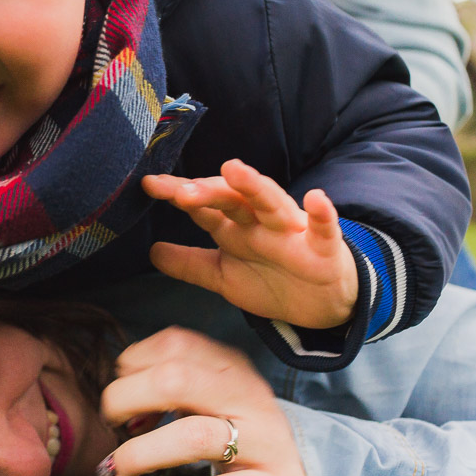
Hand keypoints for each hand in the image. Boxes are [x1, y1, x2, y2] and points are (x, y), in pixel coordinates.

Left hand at [99, 327, 308, 475]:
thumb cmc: (236, 435)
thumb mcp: (208, 399)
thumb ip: (167, 388)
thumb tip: (119, 401)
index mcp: (231, 367)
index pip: (175, 343)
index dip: (134, 364)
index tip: (122, 393)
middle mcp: (249, 396)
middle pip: (178, 379)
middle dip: (128, 398)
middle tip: (112, 423)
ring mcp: (266, 442)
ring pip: (196, 436)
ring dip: (142, 453)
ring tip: (115, 470)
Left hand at [142, 159, 356, 329]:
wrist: (319, 306)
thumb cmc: (271, 281)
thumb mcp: (223, 277)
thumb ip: (190, 264)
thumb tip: (151, 252)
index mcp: (235, 226)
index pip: (203, 204)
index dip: (179, 193)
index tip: (150, 184)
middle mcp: (260, 222)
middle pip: (231, 199)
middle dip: (207, 191)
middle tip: (181, 192)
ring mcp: (291, 232)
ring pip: (271, 203)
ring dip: (254, 186)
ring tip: (234, 169)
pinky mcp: (323, 248)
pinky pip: (324, 229)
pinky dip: (322, 214)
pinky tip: (316, 199)